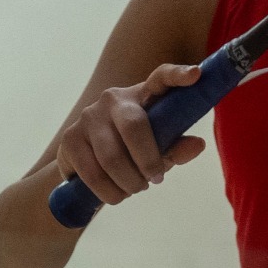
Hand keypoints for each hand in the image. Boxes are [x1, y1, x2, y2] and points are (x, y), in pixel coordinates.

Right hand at [54, 64, 207, 205]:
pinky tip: (116, 193)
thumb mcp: (158, 149)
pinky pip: (92, 173)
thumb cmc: (132, 150)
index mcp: (142, 95)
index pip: (161, 77)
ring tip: (134, 188)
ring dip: (129, 182)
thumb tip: (197, 145)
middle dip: (148, 161)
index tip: (196, 74)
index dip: (178, 75)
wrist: (87, 164)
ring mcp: (88, 116)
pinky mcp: (70, 138)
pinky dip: (109, 192)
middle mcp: (113, 99)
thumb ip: (177, 147)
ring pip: (112, 157)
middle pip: (134, 127)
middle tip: (155, 180)